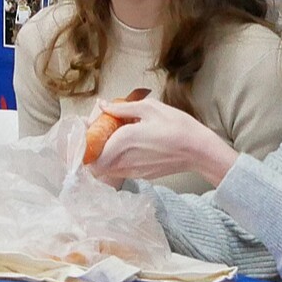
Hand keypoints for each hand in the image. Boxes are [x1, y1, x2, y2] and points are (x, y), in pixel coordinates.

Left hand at [89, 96, 237, 188]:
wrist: (198, 150)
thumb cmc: (177, 126)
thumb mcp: (150, 108)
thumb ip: (122, 108)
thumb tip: (102, 105)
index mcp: (123, 140)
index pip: (90, 149)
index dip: (82, 141)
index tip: (86, 129)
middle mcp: (124, 159)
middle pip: (94, 162)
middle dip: (92, 149)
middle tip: (99, 133)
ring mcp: (132, 171)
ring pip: (106, 168)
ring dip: (104, 156)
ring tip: (115, 139)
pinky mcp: (140, 176)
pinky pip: (120, 170)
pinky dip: (118, 160)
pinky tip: (130, 147)